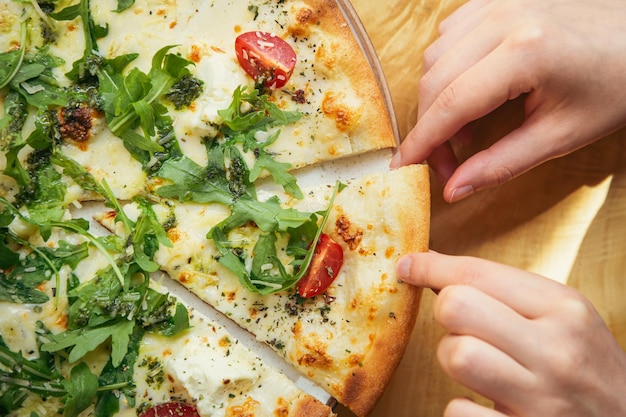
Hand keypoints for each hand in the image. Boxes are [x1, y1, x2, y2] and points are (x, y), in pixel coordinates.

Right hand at [391, 0, 625, 201]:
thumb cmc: (613, 86)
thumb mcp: (561, 136)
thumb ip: (501, 164)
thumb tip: (453, 189)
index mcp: (525, 53)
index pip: (451, 104)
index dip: (422, 142)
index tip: (402, 169)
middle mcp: (504, 19)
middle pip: (434, 80)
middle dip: (429, 127)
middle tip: (445, 162)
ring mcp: (499, 3)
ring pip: (435, 56)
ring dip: (436, 97)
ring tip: (462, 128)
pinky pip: (448, 34)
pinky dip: (446, 67)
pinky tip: (468, 87)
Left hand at [396, 251, 625, 416]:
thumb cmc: (585, 365)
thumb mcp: (562, 316)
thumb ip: (503, 290)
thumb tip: (432, 264)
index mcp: (564, 308)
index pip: (477, 274)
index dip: (430, 267)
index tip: (408, 266)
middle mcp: (555, 350)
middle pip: (456, 307)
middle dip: (447, 313)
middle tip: (463, 326)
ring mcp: (542, 399)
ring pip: (455, 355)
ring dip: (452, 358)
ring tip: (477, 365)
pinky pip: (457, 411)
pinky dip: (461, 407)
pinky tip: (485, 404)